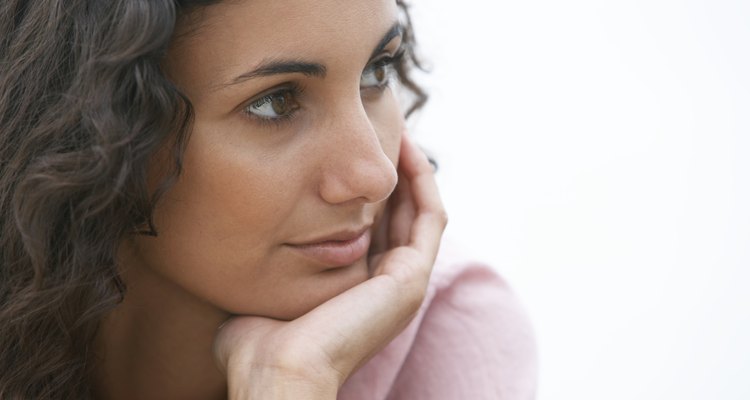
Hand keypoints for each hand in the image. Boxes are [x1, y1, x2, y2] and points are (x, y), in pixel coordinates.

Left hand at [213, 133, 446, 398]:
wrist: (273, 372)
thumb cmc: (258, 343)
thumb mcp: (262, 290)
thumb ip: (261, 266)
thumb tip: (239, 240)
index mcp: (359, 290)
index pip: (375, 227)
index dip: (370, 188)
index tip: (352, 153)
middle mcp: (388, 286)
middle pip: (401, 214)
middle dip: (393, 171)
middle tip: (382, 128)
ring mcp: (404, 284)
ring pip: (420, 211)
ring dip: (414, 170)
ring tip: (397, 130)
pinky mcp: (411, 279)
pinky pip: (430, 218)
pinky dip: (423, 182)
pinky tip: (406, 150)